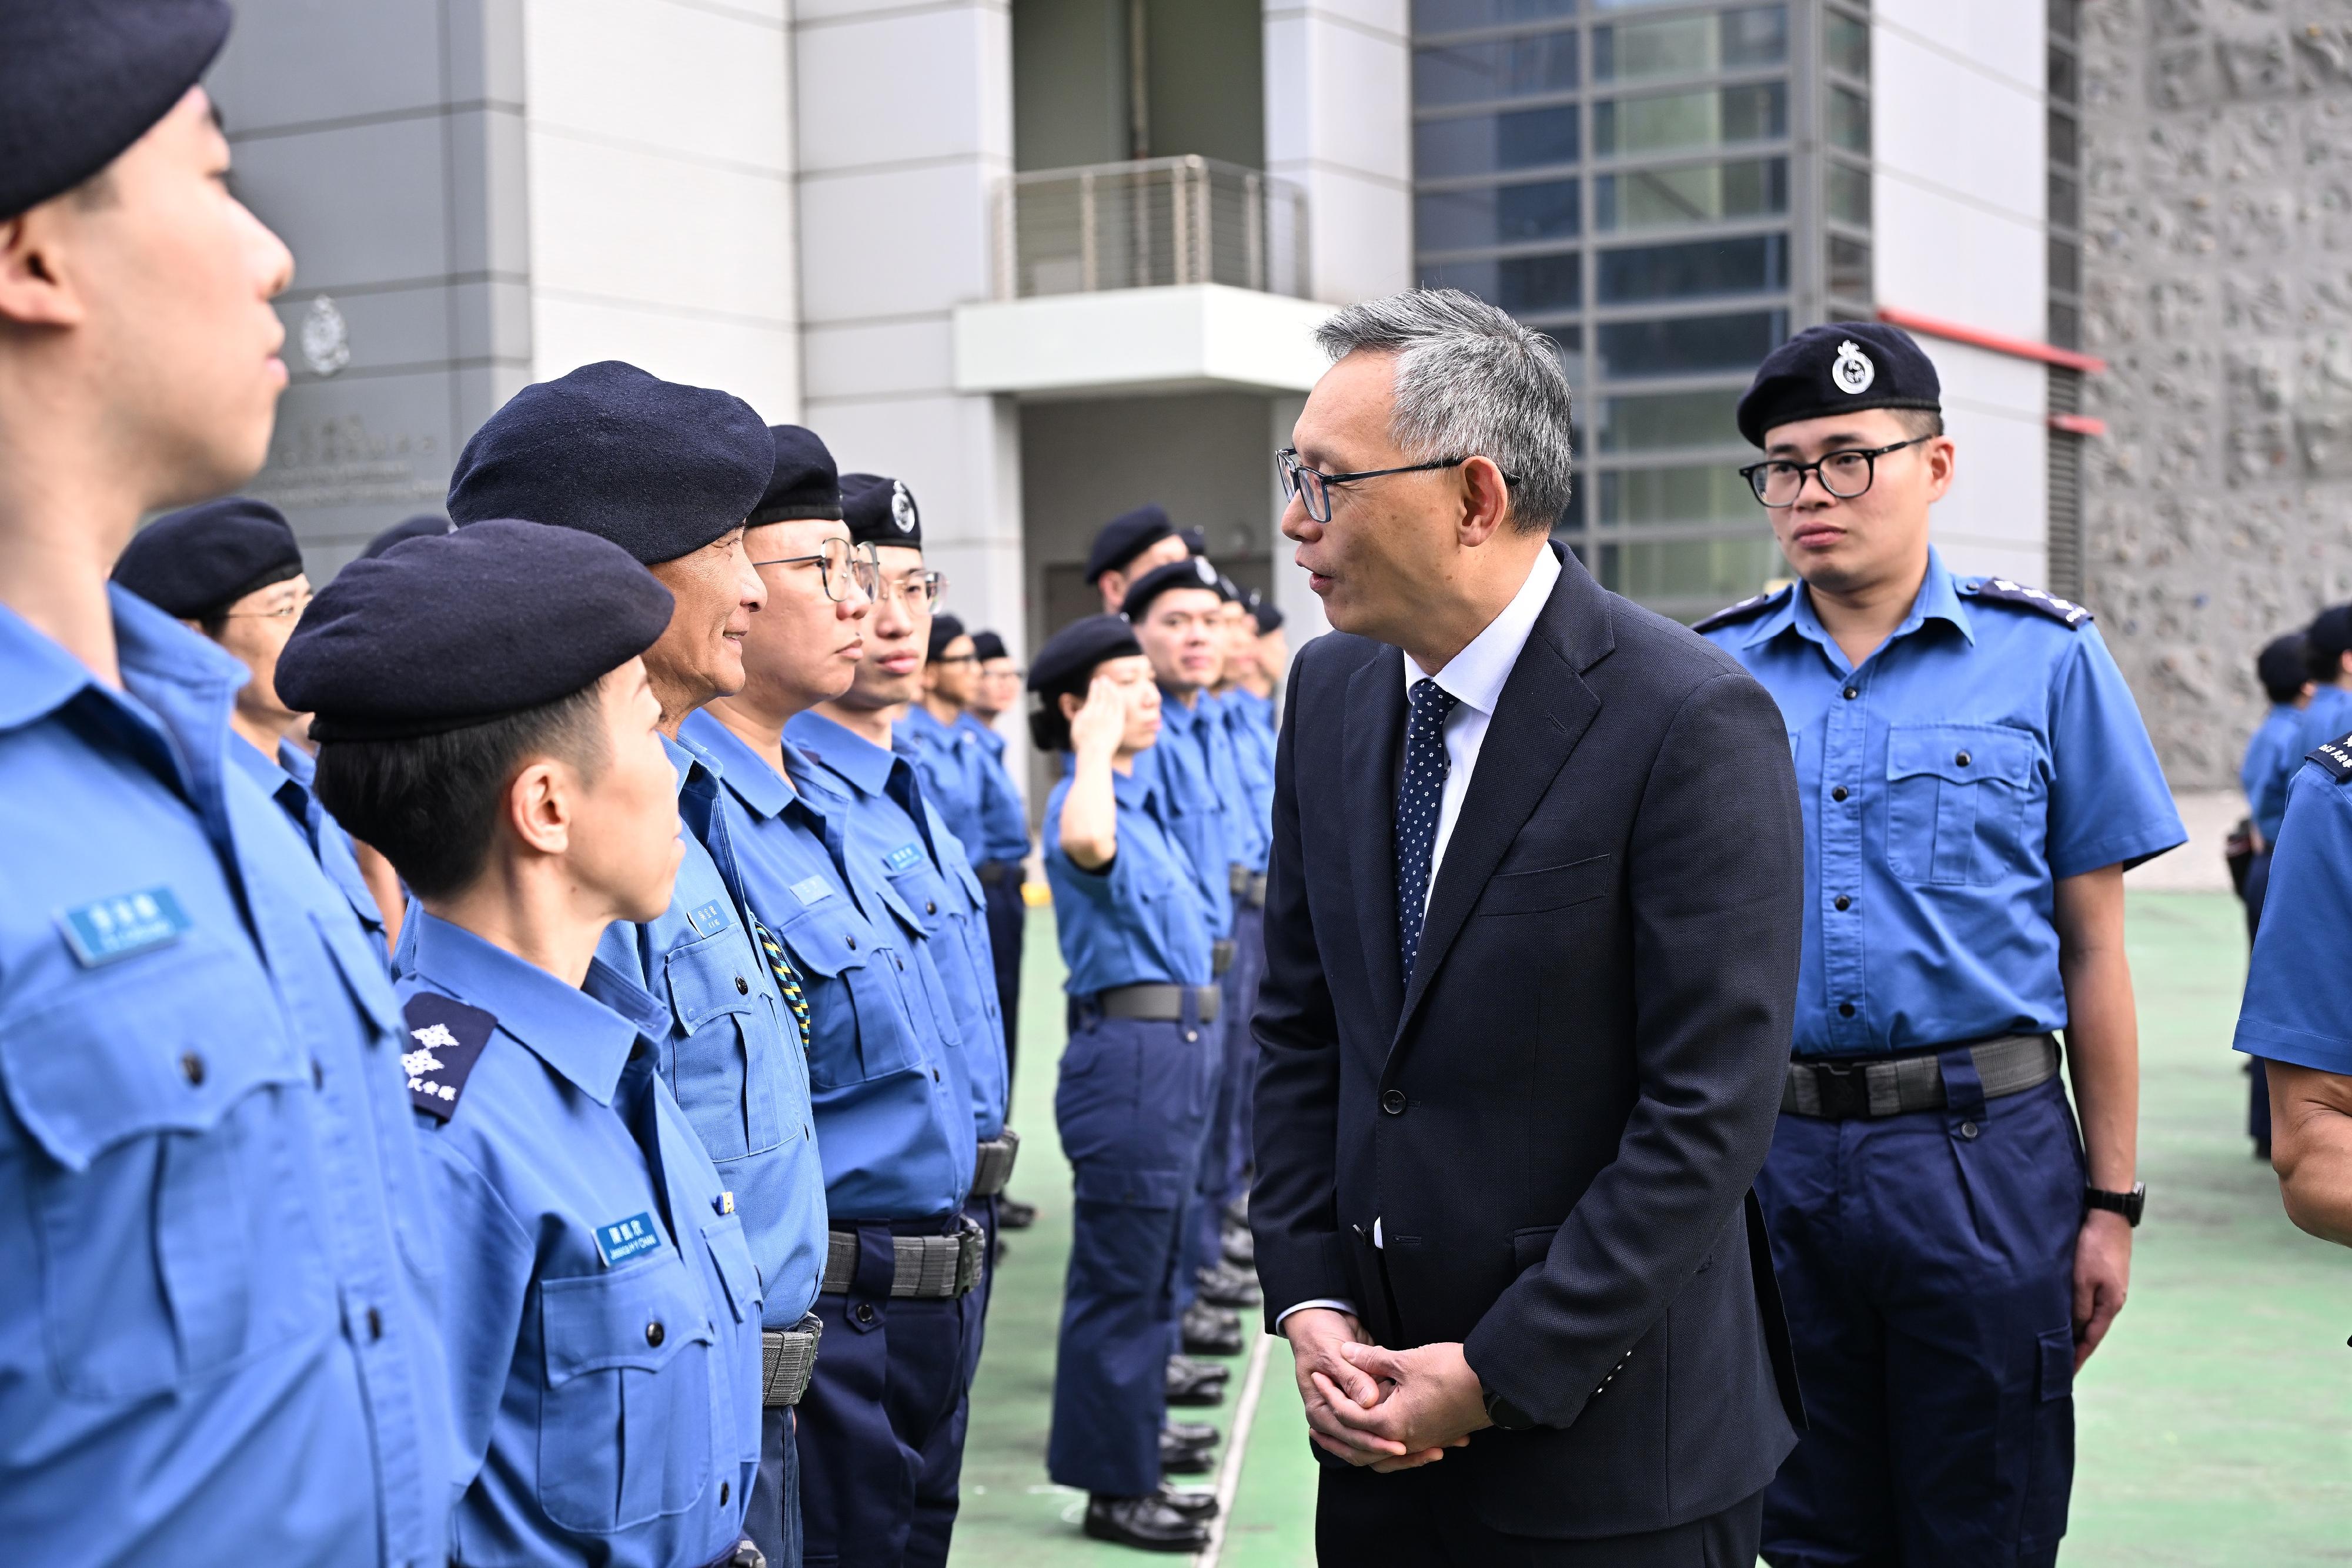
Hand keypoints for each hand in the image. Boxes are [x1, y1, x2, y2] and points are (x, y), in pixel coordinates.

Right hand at [1067, 673, 1125, 759]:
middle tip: (1104, 678)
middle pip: (1103, 695)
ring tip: (1110, 683)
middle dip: (1103, 685)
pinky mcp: (1118, 722)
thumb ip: (1077, 716)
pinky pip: (1119, 707)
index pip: (1092, 696)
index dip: (1094, 687)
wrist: (1094, 754)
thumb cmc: (1083, 743)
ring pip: (1111, 699)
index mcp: (1088, 713)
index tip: (1095, 681)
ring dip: (1111, 689)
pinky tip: (1117, 693)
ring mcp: (1109, 718)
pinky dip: (1118, 698)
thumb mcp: (1075, 727)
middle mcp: (1099, 713)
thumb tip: (1080, 709)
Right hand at [1280, 1309, 1429, 1467]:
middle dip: (1399, 1453)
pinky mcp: (1368, 1406)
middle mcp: (1336, 1421)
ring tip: (1439, 1449)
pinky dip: (1413, 1435)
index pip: (1349, 1438)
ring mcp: (1353, 1415)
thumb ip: (1352, 1377)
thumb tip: (1368, 1402)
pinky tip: (1440, 1438)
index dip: (1375, 1444)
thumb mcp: (1331, 1353)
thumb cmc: (1319, 1335)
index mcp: (1319, 1413)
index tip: (1400, 1446)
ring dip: (1410, 1451)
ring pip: (1380, 1445)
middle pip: (1367, 1451)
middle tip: (1430, 1451)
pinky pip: (1388, 1430)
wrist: (1319, 1320)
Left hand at [1327, 1340, 1489, 1472]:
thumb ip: (1372, 1360)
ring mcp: (1423, 1442)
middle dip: (1335, 1433)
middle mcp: (1405, 1440)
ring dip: (1360, 1443)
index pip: (1349, 1415)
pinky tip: (1380, 1431)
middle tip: (1315, 1422)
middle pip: (1360, 1446)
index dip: (1330, 1394)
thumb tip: (1345, 1353)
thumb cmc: (1450, 1370)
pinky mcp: (1436, 1437)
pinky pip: (1402, 1449)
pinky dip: (1385, 1444)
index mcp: (1392, 1424)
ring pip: (1382, 1453)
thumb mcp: (1406, 1360)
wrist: (1495, 1383)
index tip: (1317, 1376)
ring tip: (1343, 1431)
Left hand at [2071, 1208, 2131, 1370]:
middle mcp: (2113, 1300)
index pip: (2091, 1339)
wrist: (2108, 1215)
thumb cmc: (2093, 1247)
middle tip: (2059, 1367)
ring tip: (2060, 1345)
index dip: (2077, 1357)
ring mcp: (2110, 1289)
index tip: (2066, 1376)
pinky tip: (2067, 1316)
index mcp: (2110, 1305)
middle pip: (2091, 1331)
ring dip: (2076, 1331)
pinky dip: (2078, 1314)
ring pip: (2090, 1316)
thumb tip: (2077, 1330)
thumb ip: (2079, 1307)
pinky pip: (2089, 1302)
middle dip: (2076, 1348)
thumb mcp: (2082, 1280)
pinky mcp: (2104, 1277)